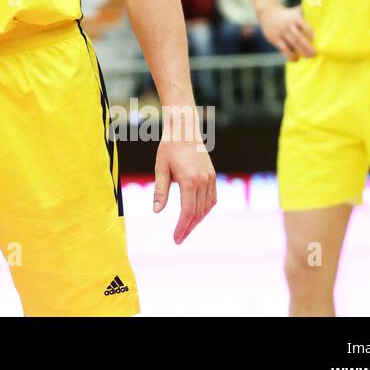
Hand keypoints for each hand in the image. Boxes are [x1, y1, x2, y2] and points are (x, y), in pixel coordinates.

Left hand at [153, 126, 215, 244]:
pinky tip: (196, 215)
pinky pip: (212, 199)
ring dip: (197, 220)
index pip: (187, 211)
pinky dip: (205, 209)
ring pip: (207, 208)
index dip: (182, 227)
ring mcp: (210, 178)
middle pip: (198, 213)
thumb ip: (160, 191)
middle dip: (188, 227)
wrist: (184, 130)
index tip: (176, 238)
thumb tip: (156, 211)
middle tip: (179, 239)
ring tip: (186, 229)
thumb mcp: (160, 169)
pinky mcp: (212, 176)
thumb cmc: (168, 148)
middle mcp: (203, 181)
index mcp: (189, 180)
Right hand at [259, 4, 314, 60]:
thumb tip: (320, 14)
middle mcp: (288, 25)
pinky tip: (296, 59)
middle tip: (315, 54)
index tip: (317, 41)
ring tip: (308, 57)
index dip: (311, 35)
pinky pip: (283, 48)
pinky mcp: (275, 39)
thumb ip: (307, 14)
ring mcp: (281, 32)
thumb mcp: (295, 11)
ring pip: (292, 44)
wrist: (267, 12)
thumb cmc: (286, 14)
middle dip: (307, 46)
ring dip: (301, 51)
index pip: (306, 27)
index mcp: (295, 18)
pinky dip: (290, 55)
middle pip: (299, 37)